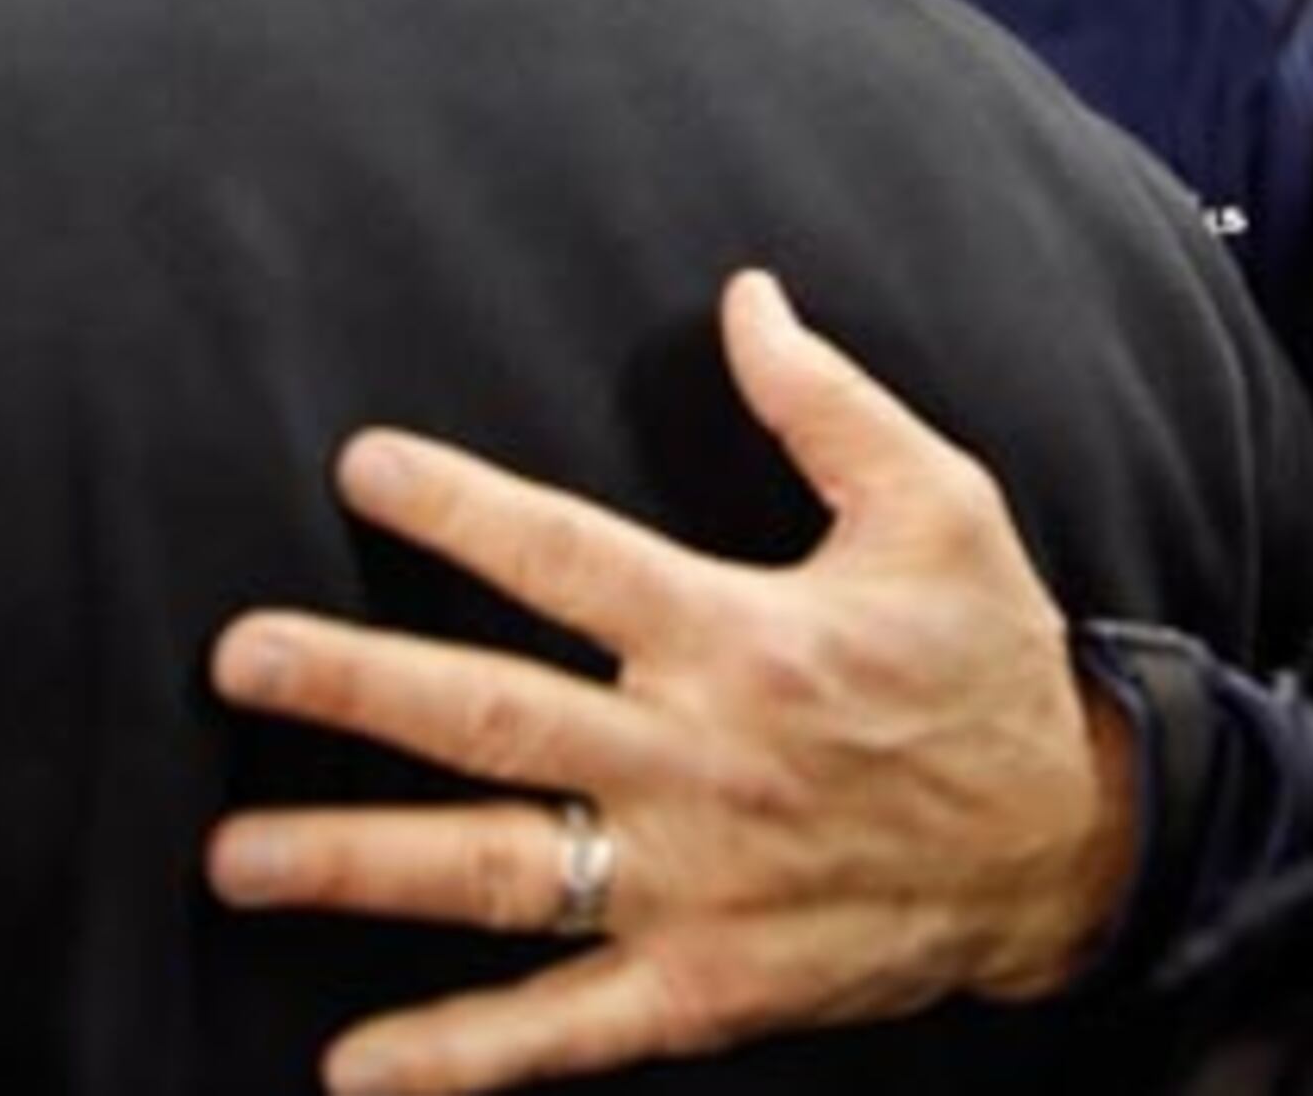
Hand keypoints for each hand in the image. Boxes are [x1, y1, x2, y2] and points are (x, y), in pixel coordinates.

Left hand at [205, 271, 1134, 1095]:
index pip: (569, 559)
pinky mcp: (708, 985)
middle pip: (496, 714)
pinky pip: (566, 1028)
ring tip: (237, 858)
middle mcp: (698, 759)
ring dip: (362, 865)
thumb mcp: (937, 506)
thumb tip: (744, 294)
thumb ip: (825, 404)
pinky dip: (461, 1057)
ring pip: (500, 870)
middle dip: (357, 686)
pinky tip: (354, 1070)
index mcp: (741, 634)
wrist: (1074, 851)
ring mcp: (695, 883)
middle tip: (241, 662)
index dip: (461, 508)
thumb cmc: (991, 662)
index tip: (361, 465)